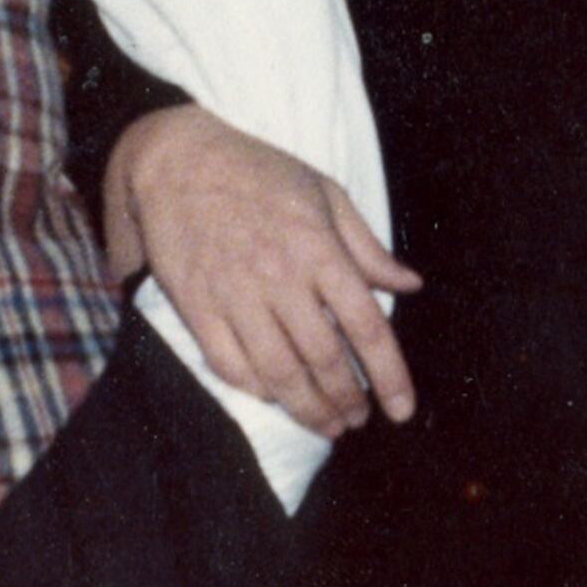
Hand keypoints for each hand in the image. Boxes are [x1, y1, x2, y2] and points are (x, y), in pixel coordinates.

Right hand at [110, 104, 419, 435]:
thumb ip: (367, 246)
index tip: (401, 410)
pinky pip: (231, 366)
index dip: (389, 376)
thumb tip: (410, 285)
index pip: (366, 326)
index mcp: (319, 248)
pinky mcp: (197, 308)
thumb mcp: (324, 193)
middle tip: (357, 419)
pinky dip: (258, 390)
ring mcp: (235, 295)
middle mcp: (280, 277)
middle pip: (324, 359)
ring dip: (308, 409)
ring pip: (279, 373)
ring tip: (327, 425)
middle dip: (347, 400)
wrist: (177, 160)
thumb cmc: (258, 172)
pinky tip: (277, 398)